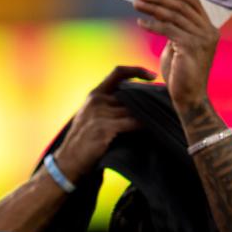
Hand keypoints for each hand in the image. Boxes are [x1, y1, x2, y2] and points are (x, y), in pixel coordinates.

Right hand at [53, 66, 155, 181]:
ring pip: (134, 111)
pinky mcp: (104, 129)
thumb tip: (138, 102)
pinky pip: (133, 124)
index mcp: (94, 95)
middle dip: (147, 102)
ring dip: (147, 116)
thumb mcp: (92, 116)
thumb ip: (109, 106)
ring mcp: (99, 114)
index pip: (118, 72)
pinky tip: (151, 131)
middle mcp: (97, 101)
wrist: (68, 162)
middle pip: (132, 95)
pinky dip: (144, 127)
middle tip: (163, 106)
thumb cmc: (84, 141)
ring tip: (159, 121)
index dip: (137, 70)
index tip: (153, 76)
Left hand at [133, 0, 219, 113]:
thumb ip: (176, 31)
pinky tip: (140, 22)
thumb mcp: (180, 47)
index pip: (193, 3)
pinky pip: (167, 29)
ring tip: (136, 5)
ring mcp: (201, 39)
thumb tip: (162, 15)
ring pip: (173, 15)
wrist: (189, 98)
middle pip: (181, 6)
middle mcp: (208, 32)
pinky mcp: (190, 47)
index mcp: (209, 30)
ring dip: (152, 8)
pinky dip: (152, 24)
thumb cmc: (181, 76)